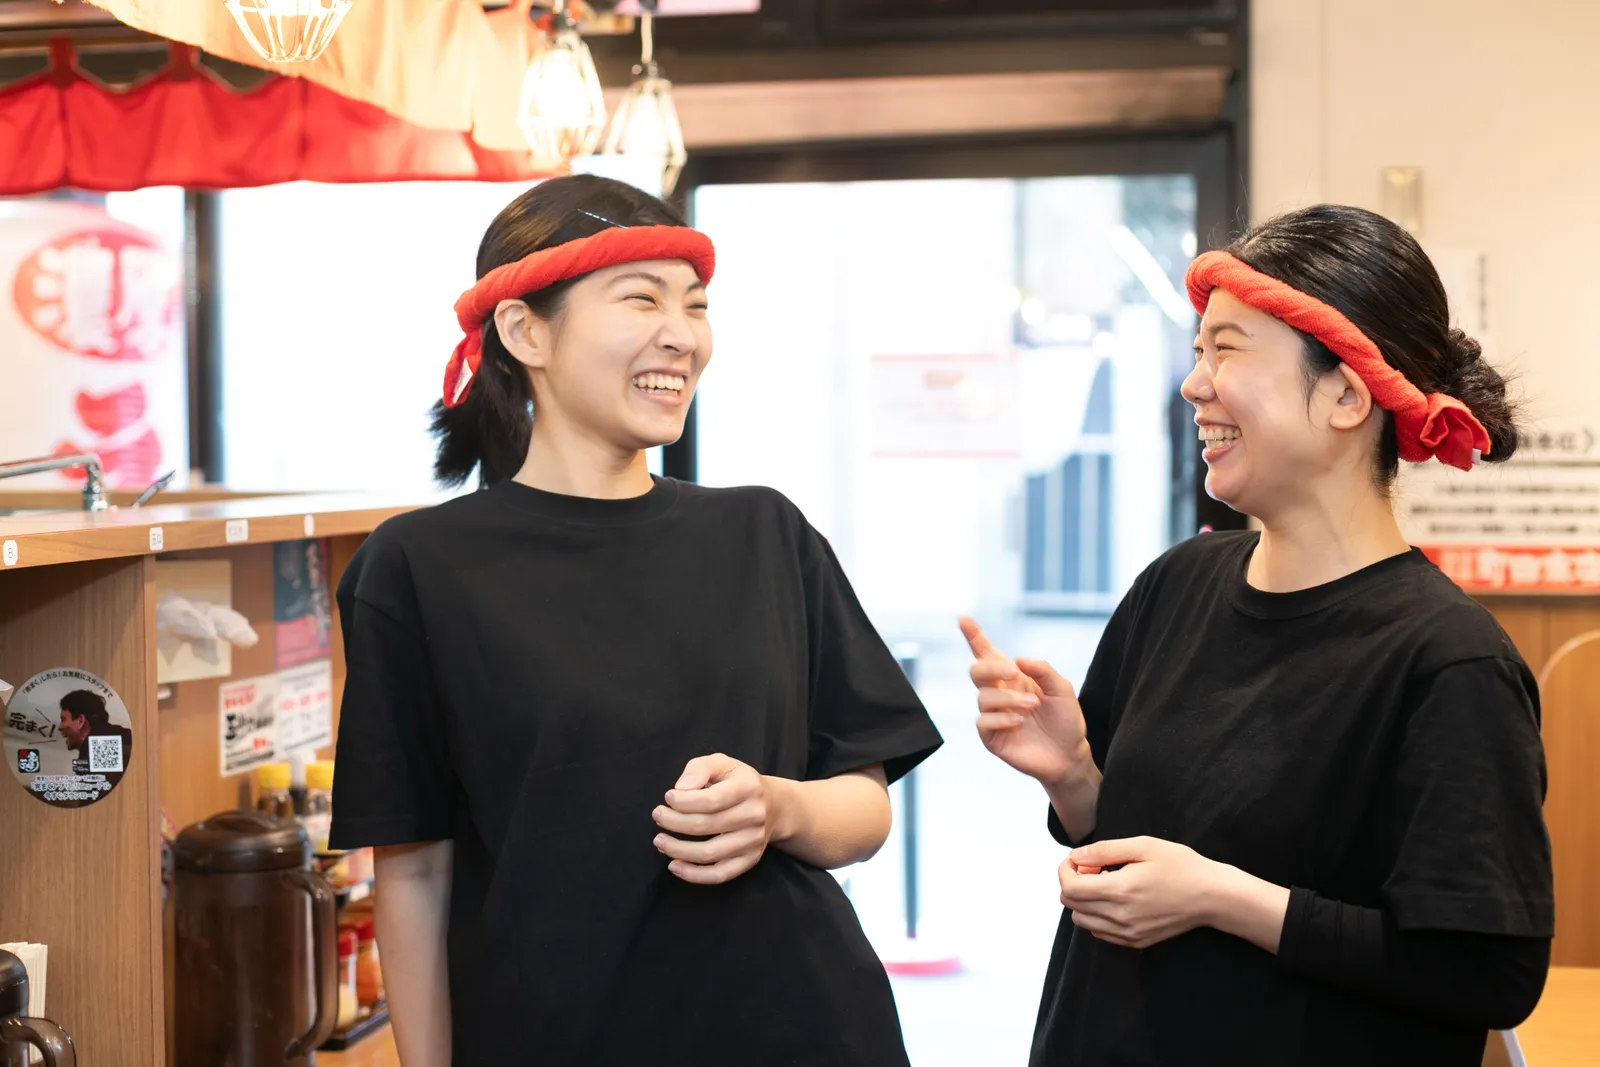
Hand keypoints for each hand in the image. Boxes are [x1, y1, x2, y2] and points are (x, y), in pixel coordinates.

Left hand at [652, 753, 773, 884]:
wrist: (773, 806)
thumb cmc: (737, 783)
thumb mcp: (722, 764)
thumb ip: (700, 768)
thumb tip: (681, 788)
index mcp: (748, 788)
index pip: (711, 800)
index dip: (684, 801)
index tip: (668, 797)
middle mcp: (754, 816)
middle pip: (706, 825)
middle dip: (673, 822)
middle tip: (657, 815)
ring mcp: (753, 841)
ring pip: (709, 853)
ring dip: (677, 849)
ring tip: (660, 841)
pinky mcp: (749, 860)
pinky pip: (719, 875)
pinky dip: (693, 874)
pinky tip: (674, 865)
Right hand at [960, 616, 1089, 785]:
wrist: (1070, 755)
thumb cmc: (1066, 720)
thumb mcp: (1062, 689)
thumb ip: (1042, 670)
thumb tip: (1017, 659)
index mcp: (1013, 678)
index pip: (987, 653)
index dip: (974, 636)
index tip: (963, 618)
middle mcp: (999, 693)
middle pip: (977, 671)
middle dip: (990, 667)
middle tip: (1013, 672)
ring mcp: (994, 715)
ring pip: (983, 697)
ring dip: (1008, 698)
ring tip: (1032, 706)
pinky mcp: (991, 737)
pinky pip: (983, 721)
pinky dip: (1002, 718)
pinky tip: (1019, 722)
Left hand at [1056, 836, 1225, 949]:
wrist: (1212, 896)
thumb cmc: (1181, 866)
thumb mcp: (1142, 846)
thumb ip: (1104, 851)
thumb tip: (1075, 857)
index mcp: (1120, 891)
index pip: (1070, 888)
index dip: (1065, 870)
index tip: (1078, 859)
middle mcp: (1120, 917)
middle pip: (1072, 905)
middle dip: (1073, 882)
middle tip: (1093, 867)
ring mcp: (1128, 933)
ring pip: (1083, 921)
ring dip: (1084, 900)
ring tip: (1105, 883)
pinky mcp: (1136, 942)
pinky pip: (1100, 932)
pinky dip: (1097, 915)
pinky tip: (1116, 899)